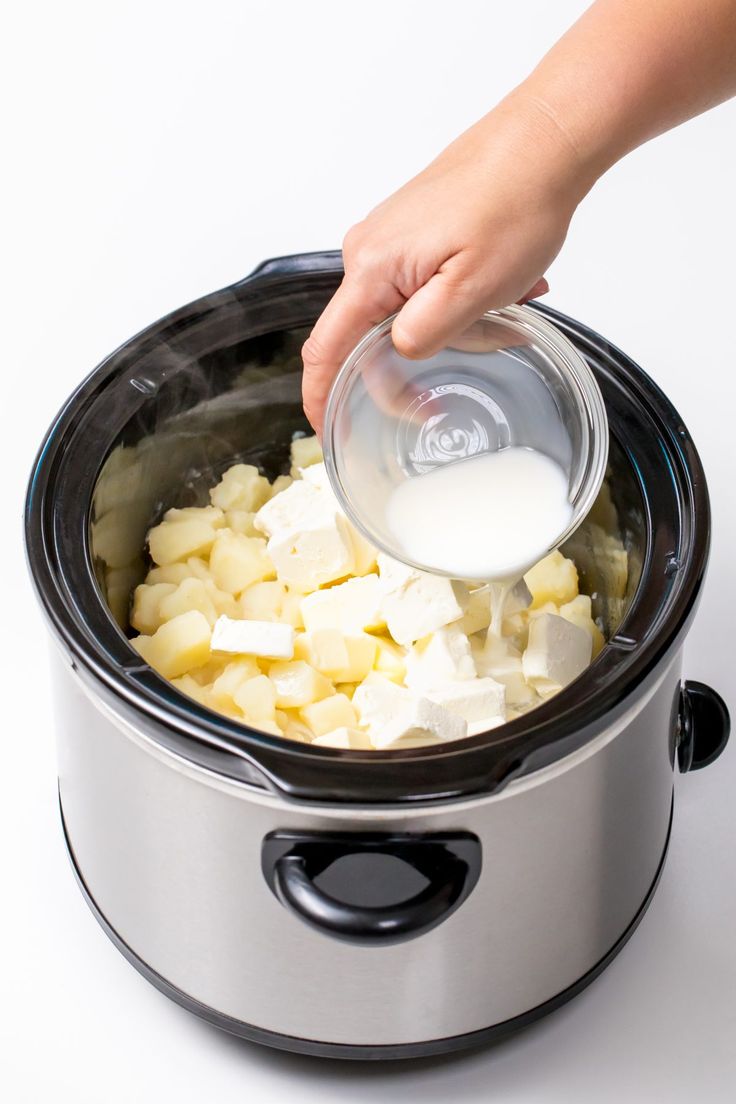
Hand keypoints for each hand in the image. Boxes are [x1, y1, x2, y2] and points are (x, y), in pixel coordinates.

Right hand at [301, 92, 590, 433]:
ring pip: (409, 310)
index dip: (321, 397)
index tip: (329, 431)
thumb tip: (400, 353)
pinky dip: (463, 295)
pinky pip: (426, 284)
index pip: (325, 349)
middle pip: (372, 335)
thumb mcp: (473, 290)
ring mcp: (390, 239)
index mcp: (372, 269)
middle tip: (486, 345)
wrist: (543, 142)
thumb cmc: (515, 203)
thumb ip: (425, 334)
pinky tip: (504, 285)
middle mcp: (368, 251)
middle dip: (427, 353)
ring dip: (458, 321)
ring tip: (510, 303)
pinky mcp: (413, 232)